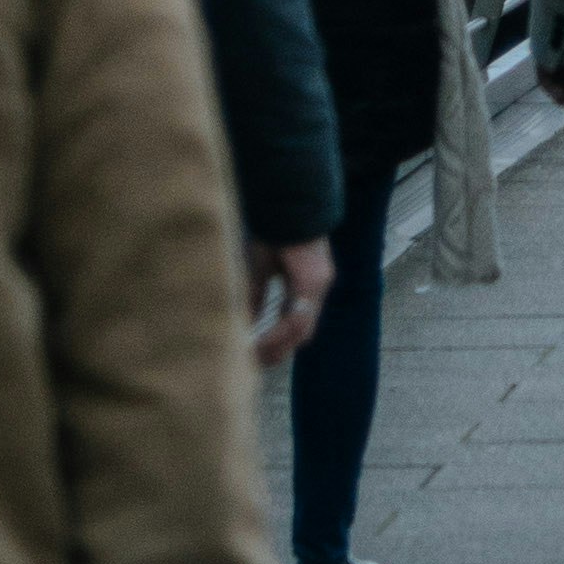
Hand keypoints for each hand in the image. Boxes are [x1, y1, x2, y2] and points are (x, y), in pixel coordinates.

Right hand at [248, 240, 331, 362]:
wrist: (287, 200)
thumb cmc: (275, 229)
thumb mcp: (261, 268)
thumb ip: (256, 296)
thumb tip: (244, 324)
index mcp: (306, 286)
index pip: (296, 325)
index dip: (277, 343)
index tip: (254, 355)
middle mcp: (317, 288)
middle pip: (302, 335)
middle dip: (276, 351)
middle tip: (252, 363)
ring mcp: (318, 285)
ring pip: (302, 332)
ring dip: (276, 346)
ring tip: (251, 355)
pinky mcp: (313, 280)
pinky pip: (298, 317)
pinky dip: (278, 332)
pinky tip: (260, 338)